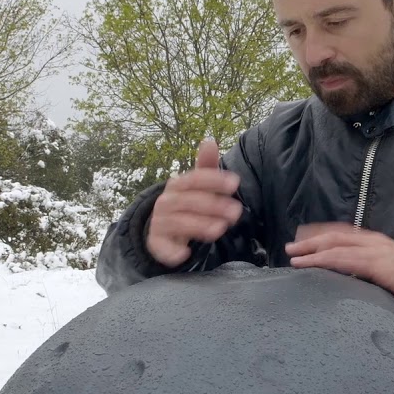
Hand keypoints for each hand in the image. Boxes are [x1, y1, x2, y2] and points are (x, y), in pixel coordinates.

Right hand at [146, 138, 243, 267]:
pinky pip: (162, 247)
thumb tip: (210, 140)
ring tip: (221, 229)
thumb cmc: (186, 203)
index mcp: (178, 185)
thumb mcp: (196, 186)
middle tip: (236, 211)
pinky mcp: (157, 243)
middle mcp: (167, 202)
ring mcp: (160, 223)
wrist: (160, 228)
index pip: (194, 179)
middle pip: (189, 201)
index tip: (235, 182)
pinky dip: (172, 251)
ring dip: (199, 225)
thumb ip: (206, 167)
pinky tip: (185, 253)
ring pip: (179, 223)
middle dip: (213, 205)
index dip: (214, 180)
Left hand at [285, 223, 393, 307]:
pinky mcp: (374, 263)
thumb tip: (352, 277)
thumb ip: (370, 269)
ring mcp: (373, 251)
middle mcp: (372, 241)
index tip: (304, 240)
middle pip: (335, 236)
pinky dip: (323, 260)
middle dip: (310, 241)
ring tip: (293, 257)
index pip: (343, 233)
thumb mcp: (389, 269)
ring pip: (335, 246)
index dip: (321, 235)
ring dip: (311, 251)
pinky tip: (310, 264)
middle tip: (290, 248)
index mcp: (375, 241)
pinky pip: (343, 259)